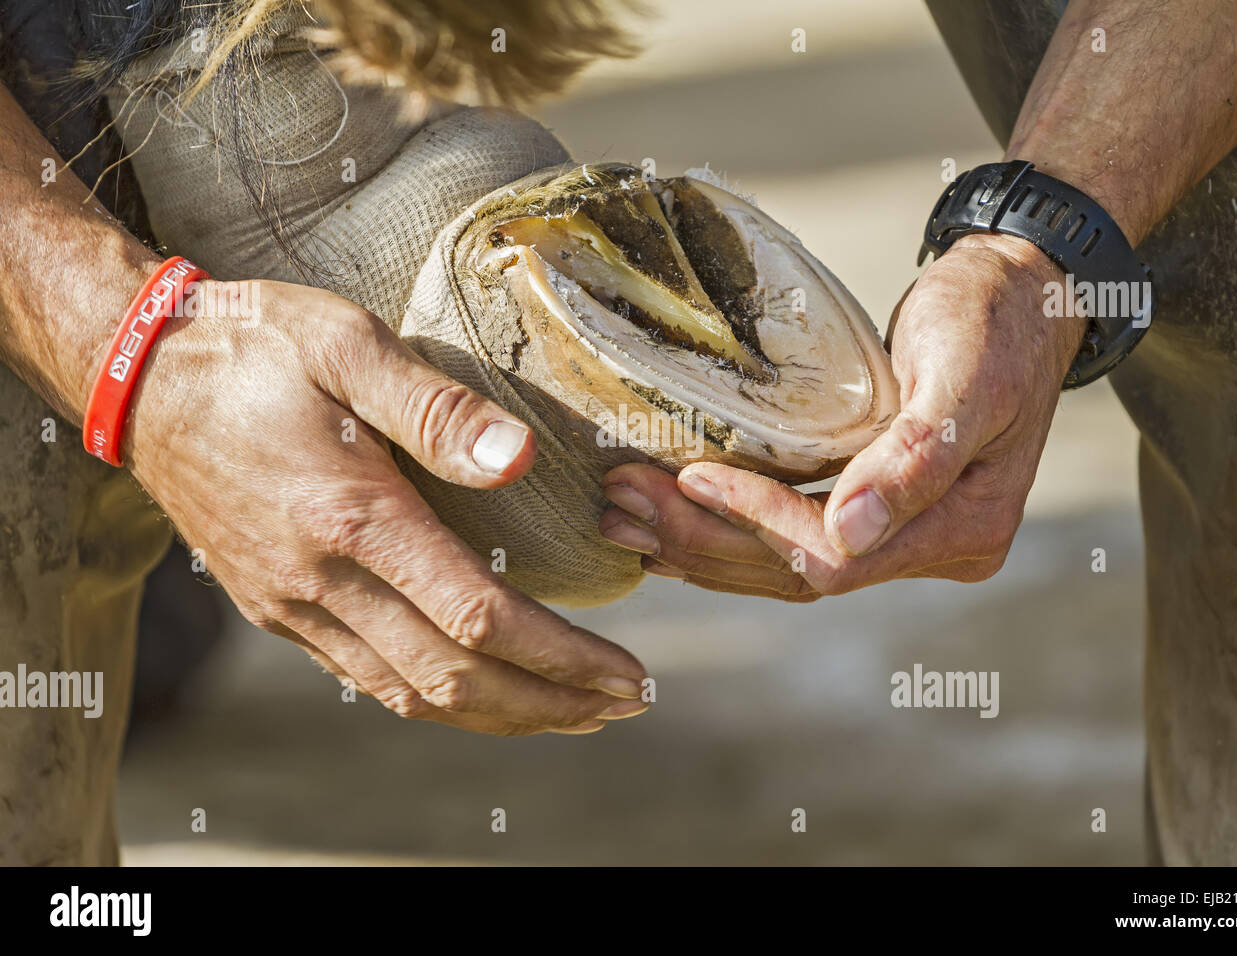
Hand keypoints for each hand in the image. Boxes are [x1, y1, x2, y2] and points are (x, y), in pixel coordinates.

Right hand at [124, 279, 648, 733]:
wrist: (138, 378)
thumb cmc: (253, 347)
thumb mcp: (346, 344)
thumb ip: (436, 406)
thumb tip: (519, 458)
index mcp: (351, 518)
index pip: (478, 618)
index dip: (561, 657)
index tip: (626, 671)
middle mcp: (319, 581)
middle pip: (455, 679)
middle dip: (551, 702)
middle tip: (626, 704)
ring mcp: (292, 605)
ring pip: (411, 695)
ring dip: (501, 715)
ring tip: (573, 713)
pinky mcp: (276, 608)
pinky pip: (368, 680)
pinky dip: (438, 701)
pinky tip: (481, 695)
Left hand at [598, 233, 1085, 598]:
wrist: (1022, 293)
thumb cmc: (996, 318)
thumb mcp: (965, 374)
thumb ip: (916, 455)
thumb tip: (850, 532)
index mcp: (966, 525)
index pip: (838, 557)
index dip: (758, 524)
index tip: (689, 478)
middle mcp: (934, 547)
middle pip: (800, 573)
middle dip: (704, 541)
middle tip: (621, 505)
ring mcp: (905, 536)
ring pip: (786, 567)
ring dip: (702, 546)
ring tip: (623, 519)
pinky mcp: (876, 513)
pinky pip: (793, 541)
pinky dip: (729, 534)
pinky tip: (673, 525)